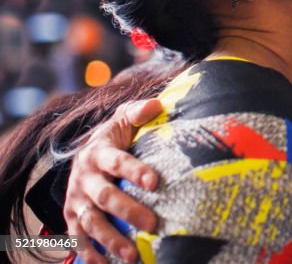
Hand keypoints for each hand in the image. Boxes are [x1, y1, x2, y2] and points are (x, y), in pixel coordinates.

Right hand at [63, 99, 162, 263]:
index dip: (134, 171)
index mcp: (98, 152)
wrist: (84, 152)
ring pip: (90, 222)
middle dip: (128, 211)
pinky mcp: (71, 217)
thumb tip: (157, 106)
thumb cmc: (114, 136)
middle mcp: (84, 178)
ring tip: (132, 255)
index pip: (117, 162)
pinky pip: (78, 238)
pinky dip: (89, 254)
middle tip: (152, 224)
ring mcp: (76, 200)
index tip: (154, 182)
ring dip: (110, 240)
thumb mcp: (123, 118)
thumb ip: (138, 112)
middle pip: (104, 197)